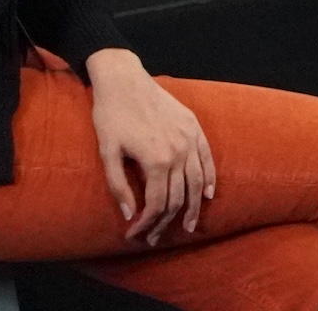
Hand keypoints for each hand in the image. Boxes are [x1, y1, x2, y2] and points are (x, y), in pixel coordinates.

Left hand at [86, 48, 216, 245]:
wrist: (123, 79)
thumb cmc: (110, 115)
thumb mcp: (107, 153)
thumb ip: (118, 186)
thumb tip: (129, 214)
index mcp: (156, 160)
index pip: (157, 204)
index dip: (146, 224)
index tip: (134, 236)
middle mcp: (178, 151)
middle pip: (177, 197)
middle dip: (165, 222)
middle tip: (154, 238)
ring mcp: (189, 138)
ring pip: (197, 182)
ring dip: (193, 208)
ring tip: (188, 226)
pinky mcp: (193, 126)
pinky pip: (207, 157)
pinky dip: (210, 177)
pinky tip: (208, 194)